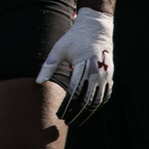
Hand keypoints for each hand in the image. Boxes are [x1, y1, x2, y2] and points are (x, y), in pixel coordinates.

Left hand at [36, 7, 113, 125]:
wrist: (96, 26)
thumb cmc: (75, 37)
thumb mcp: (60, 48)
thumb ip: (49, 65)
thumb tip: (38, 81)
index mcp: (84, 66)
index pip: (74, 93)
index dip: (67, 106)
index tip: (59, 114)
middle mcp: (97, 72)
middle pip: (87, 101)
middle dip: (76, 113)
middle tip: (66, 121)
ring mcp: (106, 75)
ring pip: (98, 100)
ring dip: (87, 112)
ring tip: (76, 119)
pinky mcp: (110, 74)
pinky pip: (106, 94)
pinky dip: (97, 104)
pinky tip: (88, 110)